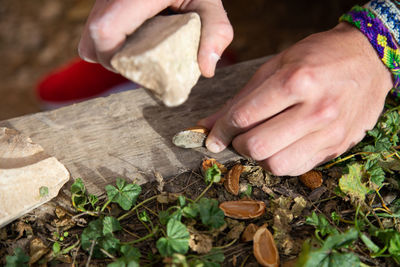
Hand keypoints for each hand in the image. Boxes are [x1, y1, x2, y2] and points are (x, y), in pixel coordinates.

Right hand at [78, 0, 232, 75]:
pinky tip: (134, 41)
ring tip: (139, 52)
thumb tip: (207, 69)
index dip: (113, 58)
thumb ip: (216, 31)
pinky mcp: (105, 2)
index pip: (104, 31)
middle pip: (91, 39)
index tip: (138, 68)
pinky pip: (95, 28)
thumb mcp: (209, 0)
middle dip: (113, 61)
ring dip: (111, 52)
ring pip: (90, 35)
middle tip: (141, 64)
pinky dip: (110, 41)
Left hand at [199, 23, 392, 175]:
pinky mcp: (337, 146)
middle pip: (257, 146)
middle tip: (237, 136)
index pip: (243, 117)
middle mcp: (315, 109)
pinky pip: (297, 168)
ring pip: (276, 164)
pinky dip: (279, 161)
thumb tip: (206, 126)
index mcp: (296, 81)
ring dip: (258, 157)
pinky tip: (279, 145)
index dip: (220, 131)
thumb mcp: (275, 66)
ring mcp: (329, 132)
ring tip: (260, 140)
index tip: (211, 137)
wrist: (368, 60)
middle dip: (237, 145)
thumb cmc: (316, 57)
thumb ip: (240, 99)